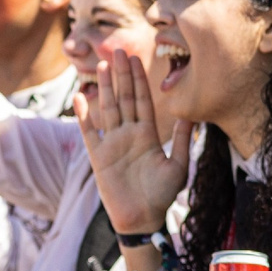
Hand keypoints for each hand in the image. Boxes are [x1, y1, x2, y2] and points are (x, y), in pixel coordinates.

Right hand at [74, 49, 191, 236]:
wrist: (142, 220)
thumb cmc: (162, 196)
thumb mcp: (177, 165)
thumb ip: (180, 139)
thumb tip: (191, 115)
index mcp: (147, 135)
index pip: (142, 101)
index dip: (138, 79)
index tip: (135, 59)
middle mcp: (128, 135)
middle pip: (124, 99)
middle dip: (122, 75)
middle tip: (118, 51)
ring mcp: (112, 144)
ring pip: (108, 109)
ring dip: (105, 88)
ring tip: (102, 66)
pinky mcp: (98, 157)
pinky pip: (89, 132)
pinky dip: (84, 115)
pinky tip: (81, 97)